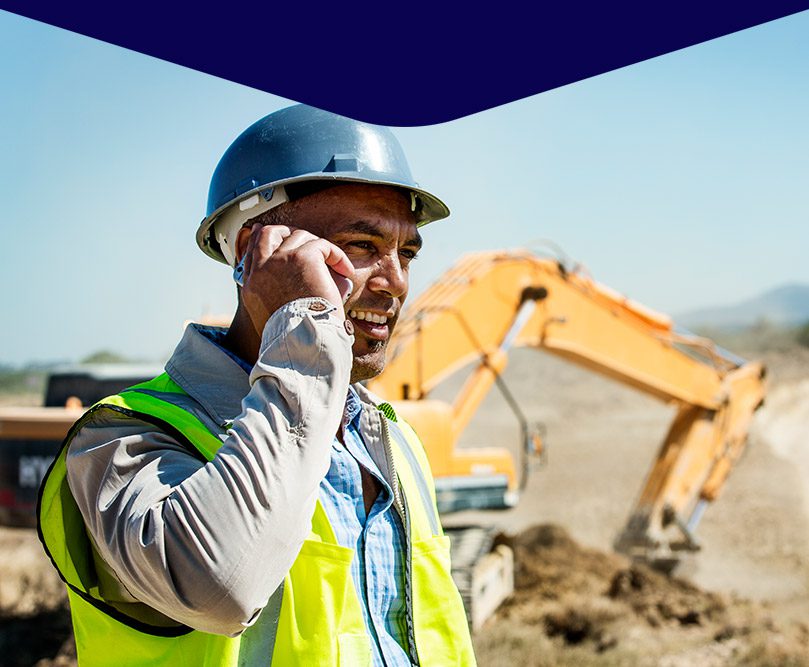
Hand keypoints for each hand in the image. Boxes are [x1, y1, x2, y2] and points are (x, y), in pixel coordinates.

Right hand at [238, 224, 353, 335]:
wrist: (303, 341)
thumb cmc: (297, 337)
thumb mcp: (276, 316)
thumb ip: (279, 295)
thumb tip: (303, 282)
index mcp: (252, 285)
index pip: (252, 250)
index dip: (262, 240)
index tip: (276, 238)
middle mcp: (262, 269)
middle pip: (267, 233)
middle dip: (287, 232)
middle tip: (307, 243)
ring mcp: (280, 260)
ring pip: (299, 237)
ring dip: (318, 249)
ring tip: (333, 267)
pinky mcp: (303, 257)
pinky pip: (322, 245)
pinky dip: (336, 255)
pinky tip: (344, 270)